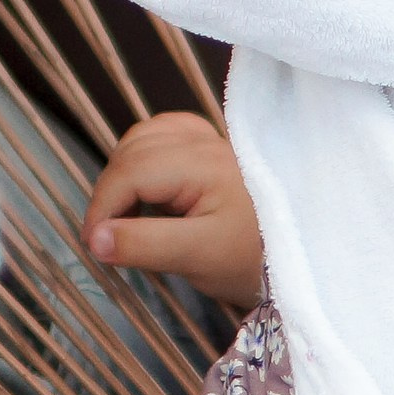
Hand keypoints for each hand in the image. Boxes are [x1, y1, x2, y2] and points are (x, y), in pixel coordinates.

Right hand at [84, 114, 266, 306]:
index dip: (102, 208)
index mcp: (201, 164)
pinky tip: (149, 186)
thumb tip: (93, 239)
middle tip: (110, 238)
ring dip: (123, 174)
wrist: (299, 257)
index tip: (94, 247)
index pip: (129, 173)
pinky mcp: (211, 145)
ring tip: (127, 215)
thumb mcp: (197, 257)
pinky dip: (143, 157)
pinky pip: (162, 136)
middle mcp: (204, 141)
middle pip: (132, 152)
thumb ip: (144, 244)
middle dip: (111, 194)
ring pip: (142, 139)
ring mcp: (209, 139)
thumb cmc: (251, 259)